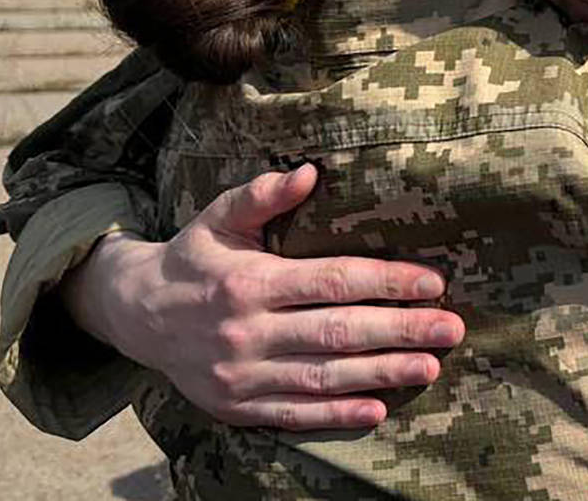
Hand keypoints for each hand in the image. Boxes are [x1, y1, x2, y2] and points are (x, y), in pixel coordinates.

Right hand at [62, 164, 464, 430]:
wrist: (135, 315)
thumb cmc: (193, 258)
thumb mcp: (219, 217)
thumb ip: (262, 194)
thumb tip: (308, 171)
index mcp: (249, 282)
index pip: (332, 281)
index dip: (386, 282)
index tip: (432, 283)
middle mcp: (246, 331)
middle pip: (337, 332)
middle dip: (399, 330)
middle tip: (451, 328)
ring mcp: (241, 375)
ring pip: (322, 377)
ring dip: (381, 374)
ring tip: (428, 366)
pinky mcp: (237, 406)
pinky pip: (295, 414)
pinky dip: (336, 415)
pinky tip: (377, 408)